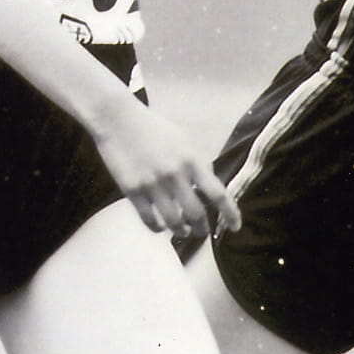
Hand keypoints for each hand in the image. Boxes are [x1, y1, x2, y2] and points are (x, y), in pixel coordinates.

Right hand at [93, 99, 240, 239]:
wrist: (118, 120)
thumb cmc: (153, 128)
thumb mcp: (184, 139)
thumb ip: (198, 162)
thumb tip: (209, 184)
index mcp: (191, 160)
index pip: (218, 193)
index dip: (229, 213)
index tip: (235, 226)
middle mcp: (175, 174)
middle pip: (196, 214)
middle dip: (201, 229)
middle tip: (201, 233)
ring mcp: (153, 184)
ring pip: (173, 222)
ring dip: (180, 231)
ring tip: (181, 231)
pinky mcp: (132, 191)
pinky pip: (150, 220)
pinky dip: (158, 228)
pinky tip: (160, 227)